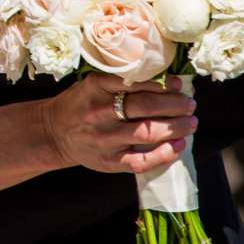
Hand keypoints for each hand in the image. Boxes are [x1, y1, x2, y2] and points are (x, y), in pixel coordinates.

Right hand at [42, 71, 196, 174]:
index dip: (162, 85)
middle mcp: (99, 112)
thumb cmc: (81, 104)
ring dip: (175, 128)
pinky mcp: (108, 161)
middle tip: (190, 104)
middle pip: (144, 107)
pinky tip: (178, 146)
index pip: (136, 83)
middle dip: (174, 106)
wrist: (53, 132)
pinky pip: (140, 161)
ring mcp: (104, 139)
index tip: (179, 85)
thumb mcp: (93, 85)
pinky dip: (163, 154)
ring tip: (190, 123)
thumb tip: (167, 83)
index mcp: (96, 87)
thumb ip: (121, 83)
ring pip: (146, 133)